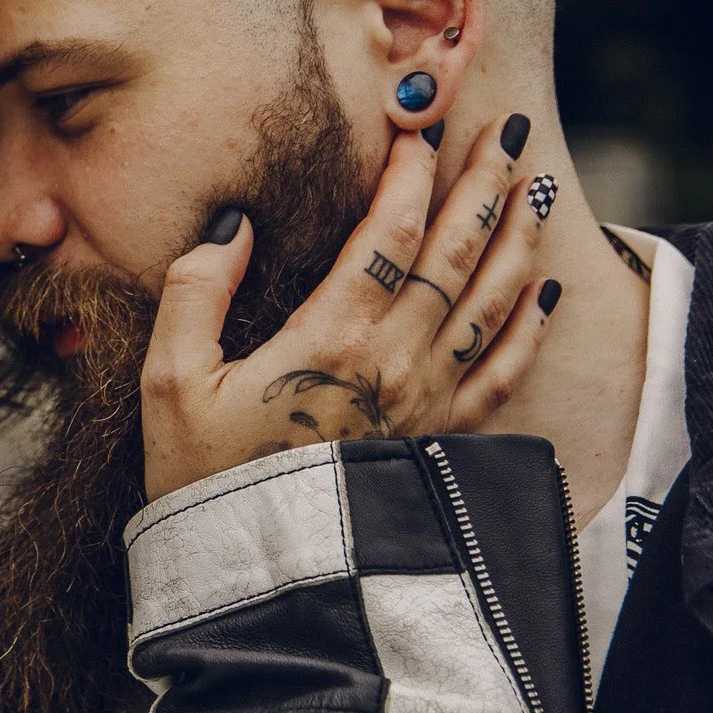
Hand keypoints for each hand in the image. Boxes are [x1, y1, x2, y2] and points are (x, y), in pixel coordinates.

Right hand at [140, 113, 559, 502]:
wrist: (257, 587)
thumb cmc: (204, 484)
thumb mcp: (169, 383)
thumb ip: (196, 292)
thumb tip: (233, 224)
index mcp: (329, 339)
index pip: (387, 232)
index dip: (408, 172)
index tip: (417, 125)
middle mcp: (394, 363)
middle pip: (454, 253)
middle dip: (482, 183)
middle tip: (501, 128)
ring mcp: (427, 405)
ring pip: (491, 302)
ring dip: (517, 237)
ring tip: (536, 186)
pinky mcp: (441, 444)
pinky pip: (504, 374)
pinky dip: (530, 327)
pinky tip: (544, 291)